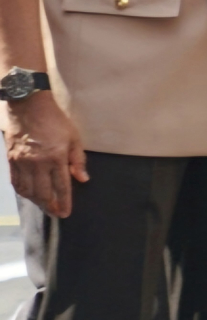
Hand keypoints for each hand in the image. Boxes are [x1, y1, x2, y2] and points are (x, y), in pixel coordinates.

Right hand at [6, 91, 88, 217]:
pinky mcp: (11, 160)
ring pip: (28, 191)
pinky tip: (29, 195)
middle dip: (50, 206)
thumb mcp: (74, 137)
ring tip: (44, 206)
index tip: (66, 213)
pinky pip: (16, 182)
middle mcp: (38, 163)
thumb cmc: (55, 120)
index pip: (62, 186)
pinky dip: (23, 192)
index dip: (64, 202)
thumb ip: (78, 160)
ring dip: (36, 201)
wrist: (28, 105)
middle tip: (55, 213)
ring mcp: (22, 162)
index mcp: (56, 157)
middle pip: (43, 193)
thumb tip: (83, 179)